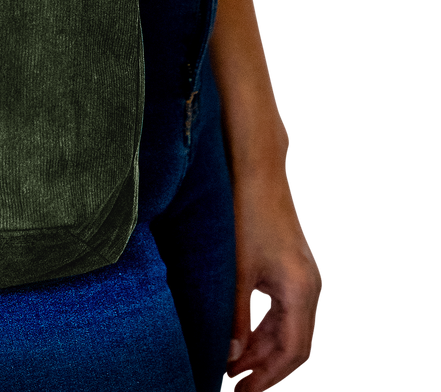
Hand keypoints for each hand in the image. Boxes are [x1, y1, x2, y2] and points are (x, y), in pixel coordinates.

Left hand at [225, 179, 323, 389]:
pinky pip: (284, 313)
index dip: (269, 378)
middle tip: (235, 389)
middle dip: (266, 371)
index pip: (293, 353)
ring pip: (289, 331)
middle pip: (294, 347)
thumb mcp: (237, 268)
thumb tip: (230, 356)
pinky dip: (265, 330)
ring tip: (234, 371)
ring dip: (263, 352)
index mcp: (301, 291)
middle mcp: (310, 288)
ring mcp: (304, 278)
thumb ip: (235, 315)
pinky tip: (242, 341)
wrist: (259, 171)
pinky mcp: (293, 269)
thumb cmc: (247, 212)